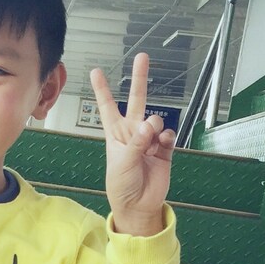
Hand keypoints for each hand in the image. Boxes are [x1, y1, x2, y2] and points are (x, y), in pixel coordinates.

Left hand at [90, 52, 173, 235]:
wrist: (138, 205)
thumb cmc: (122, 186)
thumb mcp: (122, 163)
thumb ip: (136, 143)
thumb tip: (149, 126)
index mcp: (116, 135)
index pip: (108, 107)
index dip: (103, 89)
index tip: (96, 72)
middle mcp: (133, 133)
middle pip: (137, 100)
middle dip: (139, 79)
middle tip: (142, 58)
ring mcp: (149, 141)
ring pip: (154, 120)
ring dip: (152, 128)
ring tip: (149, 142)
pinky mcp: (164, 150)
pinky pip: (167, 135)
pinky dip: (165, 138)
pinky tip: (161, 145)